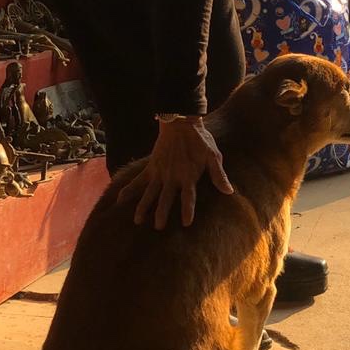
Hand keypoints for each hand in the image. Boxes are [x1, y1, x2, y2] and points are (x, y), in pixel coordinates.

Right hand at [117, 116, 234, 229]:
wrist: (181, 122)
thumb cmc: (200, 140)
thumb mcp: (213, 156)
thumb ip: (218, 175)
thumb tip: (229, 191)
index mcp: (188, 175)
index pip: (189, 196)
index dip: (188, 209)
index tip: (186, 223)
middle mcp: (172, 177)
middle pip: (166, 198)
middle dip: (161, 213)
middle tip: (158, 227)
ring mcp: (159, 172)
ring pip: (149, 192)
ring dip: (143, 206)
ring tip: (138, 220)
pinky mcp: (151, 167)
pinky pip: (138, 180)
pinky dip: (129, 189)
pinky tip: (119, 200)